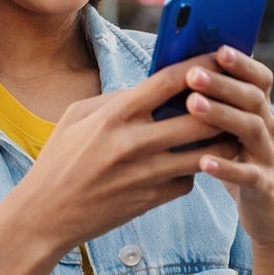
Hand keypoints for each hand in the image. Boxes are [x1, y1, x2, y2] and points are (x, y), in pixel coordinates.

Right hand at [24, 55, 238, 254]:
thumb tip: (152, 87)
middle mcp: (133, 144)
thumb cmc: (59, 160)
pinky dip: (192, 170)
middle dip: (220, 107)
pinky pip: (188, 181)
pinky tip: (186, 163)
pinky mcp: (151, 200)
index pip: (168, 82)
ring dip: (218, 141)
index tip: (216, 59)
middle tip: (228, 100)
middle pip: (200, 119)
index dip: (199, 66)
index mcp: (114, 115)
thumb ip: (116, 98)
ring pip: (205, 155)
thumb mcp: (76, 116)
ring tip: (222, 131)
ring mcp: (145, 175)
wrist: (45, 214)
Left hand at [186, 46, 273, 247]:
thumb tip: (171, 74)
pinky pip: (249, 175)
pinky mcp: (265, 187)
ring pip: (252, 129)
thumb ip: (210, 105)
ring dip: (223, 114)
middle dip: (223, 84)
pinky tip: (204, 160)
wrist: (265, 210)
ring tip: (193, 105)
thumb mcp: (225, 130)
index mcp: (258, 111)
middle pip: (253, 99)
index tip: (219, 49)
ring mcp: (269, 157)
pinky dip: (227, 168)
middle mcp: (269, 128)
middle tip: (193, 74)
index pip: (259, 80)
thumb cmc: (234, 161)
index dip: (243, 64)